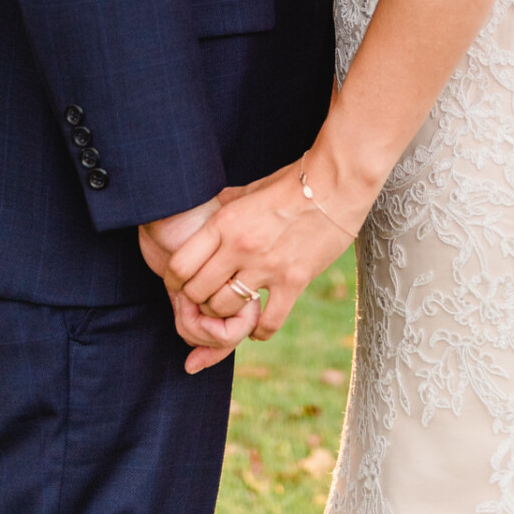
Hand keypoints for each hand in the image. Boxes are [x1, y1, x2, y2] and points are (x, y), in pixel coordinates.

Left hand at [165, 159, 360, 341]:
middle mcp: (240, 246)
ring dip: (226, 314)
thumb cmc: (293, 182)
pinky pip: (267, 324)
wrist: (337, 184)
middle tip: (209, 297)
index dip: (177, 279)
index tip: (185, 281)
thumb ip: (227, 205)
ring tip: (234, 307)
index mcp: (226, 221)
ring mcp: (267, 266)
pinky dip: (258, 330)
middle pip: (198, 293)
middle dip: (198, 300)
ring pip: (226, 310)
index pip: (180, 265)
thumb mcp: (251, 188)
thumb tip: (211, 210)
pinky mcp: (294, 281)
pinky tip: (259, 324)